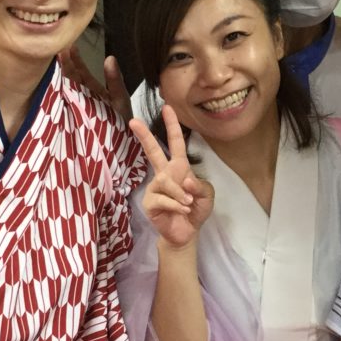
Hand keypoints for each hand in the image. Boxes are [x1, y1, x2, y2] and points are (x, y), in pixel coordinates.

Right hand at [58, 48, 132, 122]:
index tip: (69, 46)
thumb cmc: (122, 122)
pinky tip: (52, 84)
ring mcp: (76, 108)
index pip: (82, 73)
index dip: (75, 60)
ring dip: (61, 77)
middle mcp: (82, 97)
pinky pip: (63, 106)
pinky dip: (57, 95)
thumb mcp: (120, 99)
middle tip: (58, 49)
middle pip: (71, 79)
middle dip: (65, 65)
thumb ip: (115, 80)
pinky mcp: (72, 119)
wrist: (121, 147)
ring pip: (65, 90)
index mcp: (93, 91)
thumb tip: (110, 57)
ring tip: (55, 62)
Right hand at [129, 106, 213, 248]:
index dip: (172, 126)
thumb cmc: (195, 209)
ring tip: (188, 204)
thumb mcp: (206, 195)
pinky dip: (177, 206)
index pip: (175, 143)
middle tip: (133, 121)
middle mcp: (164, 174)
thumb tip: (185, 181)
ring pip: (166, 182)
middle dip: (144, 136)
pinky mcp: (149, 203)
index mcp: (178, 168)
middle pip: (153, 151)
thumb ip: (200, 185)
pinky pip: (164, 199)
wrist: (186, 232)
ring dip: (181, 194)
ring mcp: (154, 188)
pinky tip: (183, 211)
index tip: (167, 107)